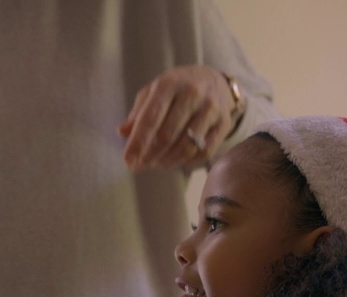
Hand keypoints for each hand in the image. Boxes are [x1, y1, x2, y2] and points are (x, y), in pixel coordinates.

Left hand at [119, 65, 237, 170]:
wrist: (214, 80)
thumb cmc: (177, 89)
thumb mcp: (154, 92)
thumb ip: (138, 113)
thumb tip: (122, 133)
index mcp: (170, 84)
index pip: (151, 118)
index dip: (137, 142)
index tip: (128, 160)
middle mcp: (192, 94)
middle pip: (167, 136)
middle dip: (150, 155)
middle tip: (141, 165)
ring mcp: (211, 108)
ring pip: (186, 146)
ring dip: (167, 161)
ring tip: (156, 165)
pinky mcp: (224, 123)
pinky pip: (204, 152)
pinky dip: (187, 161)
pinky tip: (177, 161)